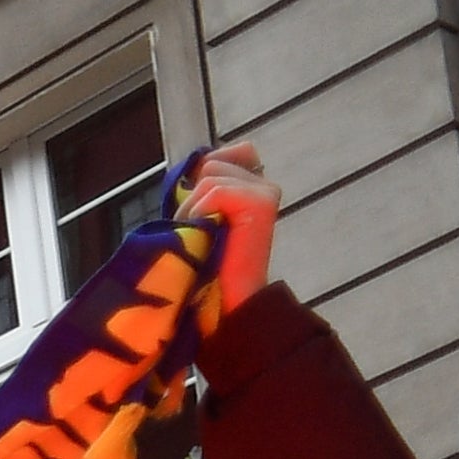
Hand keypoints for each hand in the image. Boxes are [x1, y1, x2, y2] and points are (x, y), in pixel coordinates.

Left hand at [187, 140, 276, 316]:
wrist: (224, 304)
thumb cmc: (205, 267)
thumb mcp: (198, 219)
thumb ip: (200, 191)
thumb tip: (191, 166)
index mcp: (252, 188)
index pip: (227, 154)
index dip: (202, 172)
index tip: (195, 208)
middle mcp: (264, 186)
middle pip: (212, 163)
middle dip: (192, 196)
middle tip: (197, 231)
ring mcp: (266, 193)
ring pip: (209, 176)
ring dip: (192, 208)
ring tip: (201, 237)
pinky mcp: (260, 203)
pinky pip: (213, 190)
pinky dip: (199, 213)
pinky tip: (207, 236)